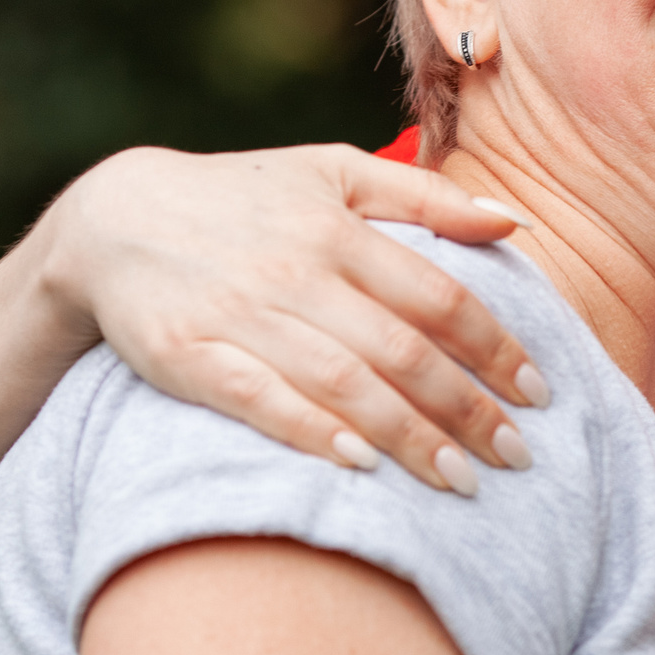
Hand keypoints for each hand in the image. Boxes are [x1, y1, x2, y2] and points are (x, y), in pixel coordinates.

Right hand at [37, 144, 547, 493]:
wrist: (113, 218)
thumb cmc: (245, 197)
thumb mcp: (332, 172)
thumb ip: (426, 196)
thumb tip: (514, 223)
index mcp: (340, 228)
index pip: (439, 296)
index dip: (496, 347)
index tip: (540, 393)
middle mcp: (297, 272)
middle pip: (402, 350)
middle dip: (466, 408)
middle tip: (516, 457)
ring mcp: (242, 316)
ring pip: (343, 383)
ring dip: (408, 437)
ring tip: (461, 482)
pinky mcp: (189, 357)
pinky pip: (261, 402)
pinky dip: (314, 433)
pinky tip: (364, 467)